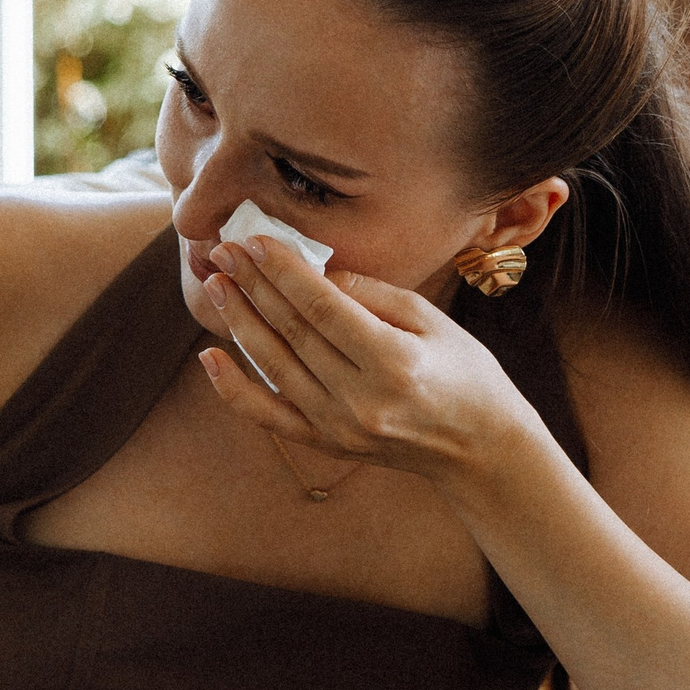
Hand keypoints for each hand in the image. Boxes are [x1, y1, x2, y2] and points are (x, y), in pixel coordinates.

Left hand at [196, 231, 532, 484]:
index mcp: (393, 361)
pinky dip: (235, 389)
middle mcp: (361, 399)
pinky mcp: (327, 445)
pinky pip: (270, 417)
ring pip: (274, 367)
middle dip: (253, 286)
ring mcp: (339, 428)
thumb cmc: (464, 373)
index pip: (322, 307)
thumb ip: (371, 294)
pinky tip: (209, 357)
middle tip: (222, 250)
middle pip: (292, 332)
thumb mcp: (431, 320)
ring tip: (216, 284)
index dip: (283, 271)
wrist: (479, 449)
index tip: (253, 241)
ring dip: (240, 323)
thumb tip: (314, 272)